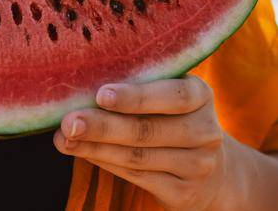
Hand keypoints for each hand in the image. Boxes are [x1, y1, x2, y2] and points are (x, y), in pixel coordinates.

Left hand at [52, 76, 232, 210]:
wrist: (212, 173)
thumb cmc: (174, 120)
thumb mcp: (169, 97)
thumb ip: (139, 87)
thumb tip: (83, 84)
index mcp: (201, 96)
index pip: (173, 95)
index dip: (136, 97)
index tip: (101, 94)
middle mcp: (205, 131)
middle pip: (148, 130)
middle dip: (103, 126)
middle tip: (68, 121)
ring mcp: (197, 165)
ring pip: (138, 156)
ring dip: (95, 147)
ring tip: (65, 138)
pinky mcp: (183, 193)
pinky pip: (137, 176)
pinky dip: (105, 163)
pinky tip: (83, 153)